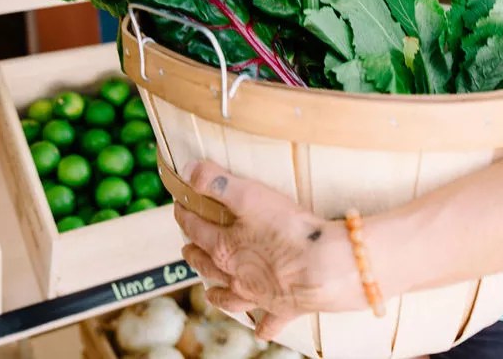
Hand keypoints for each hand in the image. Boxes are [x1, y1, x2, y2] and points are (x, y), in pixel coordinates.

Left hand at [174, 160, 366, 339]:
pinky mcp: (283, 309)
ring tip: (209, 292)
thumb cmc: (287, 229)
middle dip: (194, 254)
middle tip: (187, 248)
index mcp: (224, 247)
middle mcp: (235, 276)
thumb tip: (187, 172)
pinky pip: (269, 324)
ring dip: (216, 294)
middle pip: (206, 264)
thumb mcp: (250, 194)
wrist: (322, 268)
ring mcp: (258, 296)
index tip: (179, 206)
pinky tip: (260, 331)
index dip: (185, 214)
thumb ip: (217, 182)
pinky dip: (263, 327)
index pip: (196, 228)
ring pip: (228, 297)